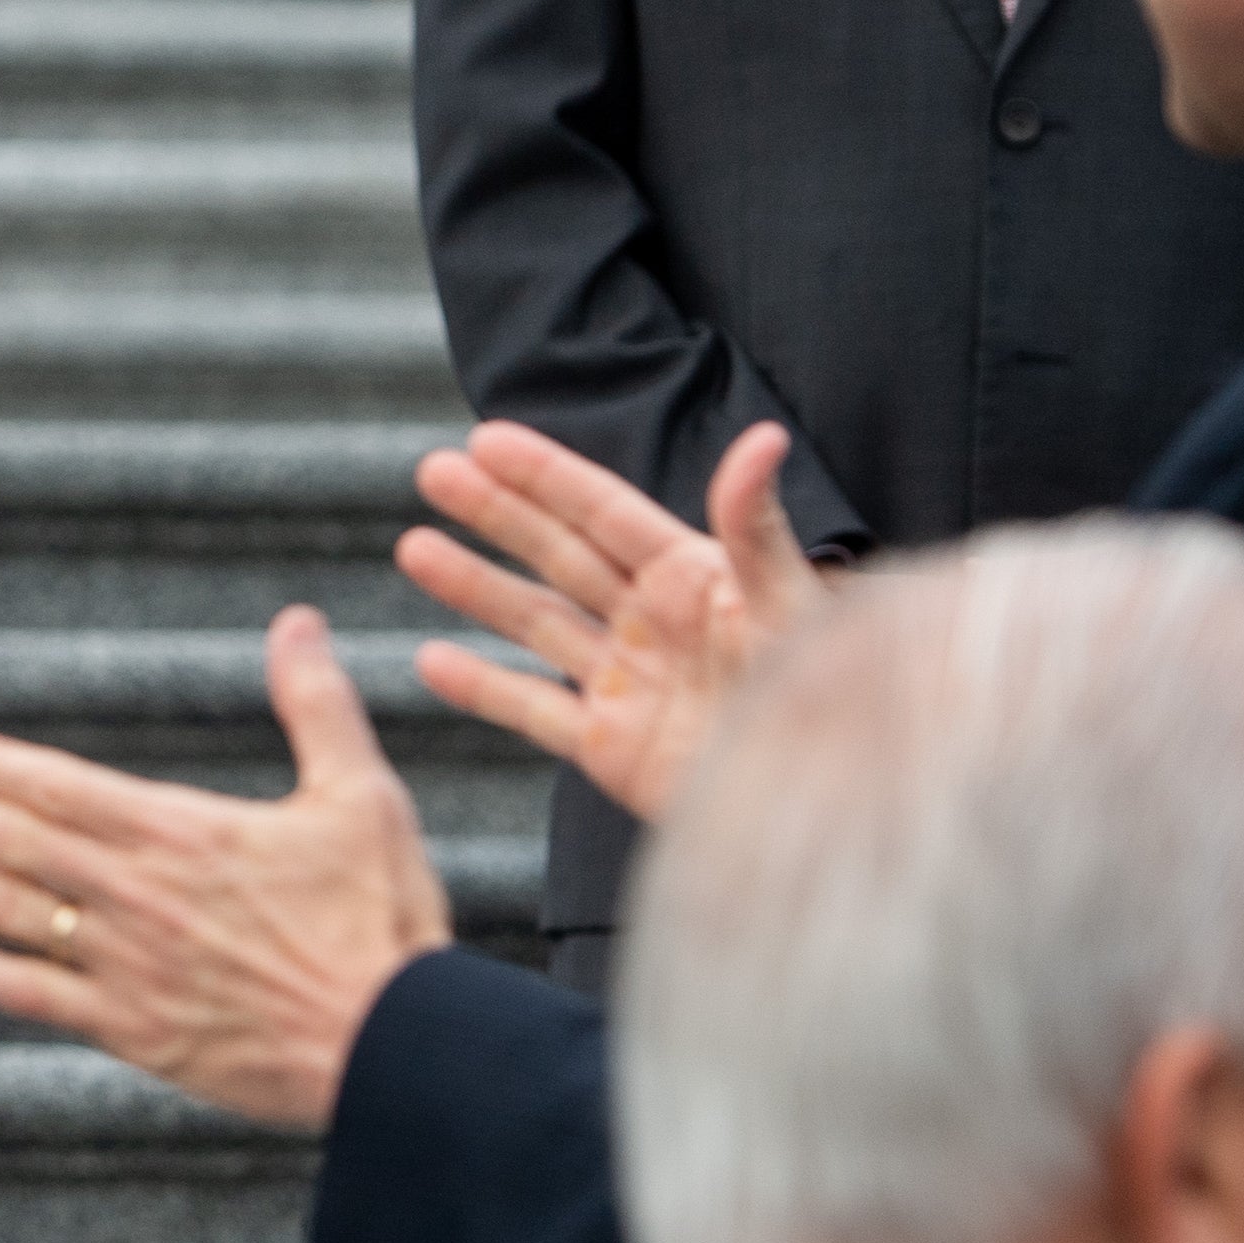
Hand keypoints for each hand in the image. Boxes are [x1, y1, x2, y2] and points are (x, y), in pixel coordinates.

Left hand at [0, 608, 452, 1132]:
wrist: (398, 1049)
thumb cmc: (385, 921)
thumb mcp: (363, 795)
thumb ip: (316, 705)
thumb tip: (297, 621)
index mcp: (184, 833)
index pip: (60, 789)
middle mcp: (138, 895)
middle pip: (16, 843)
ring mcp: (128, 966)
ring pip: (9, 912)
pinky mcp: (134, 1031)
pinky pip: (34, 997)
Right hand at [394, 419, 826, 821]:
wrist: (826, 804)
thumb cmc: (829, 698)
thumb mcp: (792, 605)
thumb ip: (756, 527)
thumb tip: (762, 438)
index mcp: (695, 578)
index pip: (605, 513)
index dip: (546, 476)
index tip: (487, 440)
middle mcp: (654, 623)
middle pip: (558, 555)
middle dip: (494, 514)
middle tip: (433, 472)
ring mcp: (628, 684)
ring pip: (535, 624)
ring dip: (474, 587)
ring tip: (414, 549)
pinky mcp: (611, 747)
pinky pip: (533, 710)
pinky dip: (481, 688)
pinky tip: (430, 660)